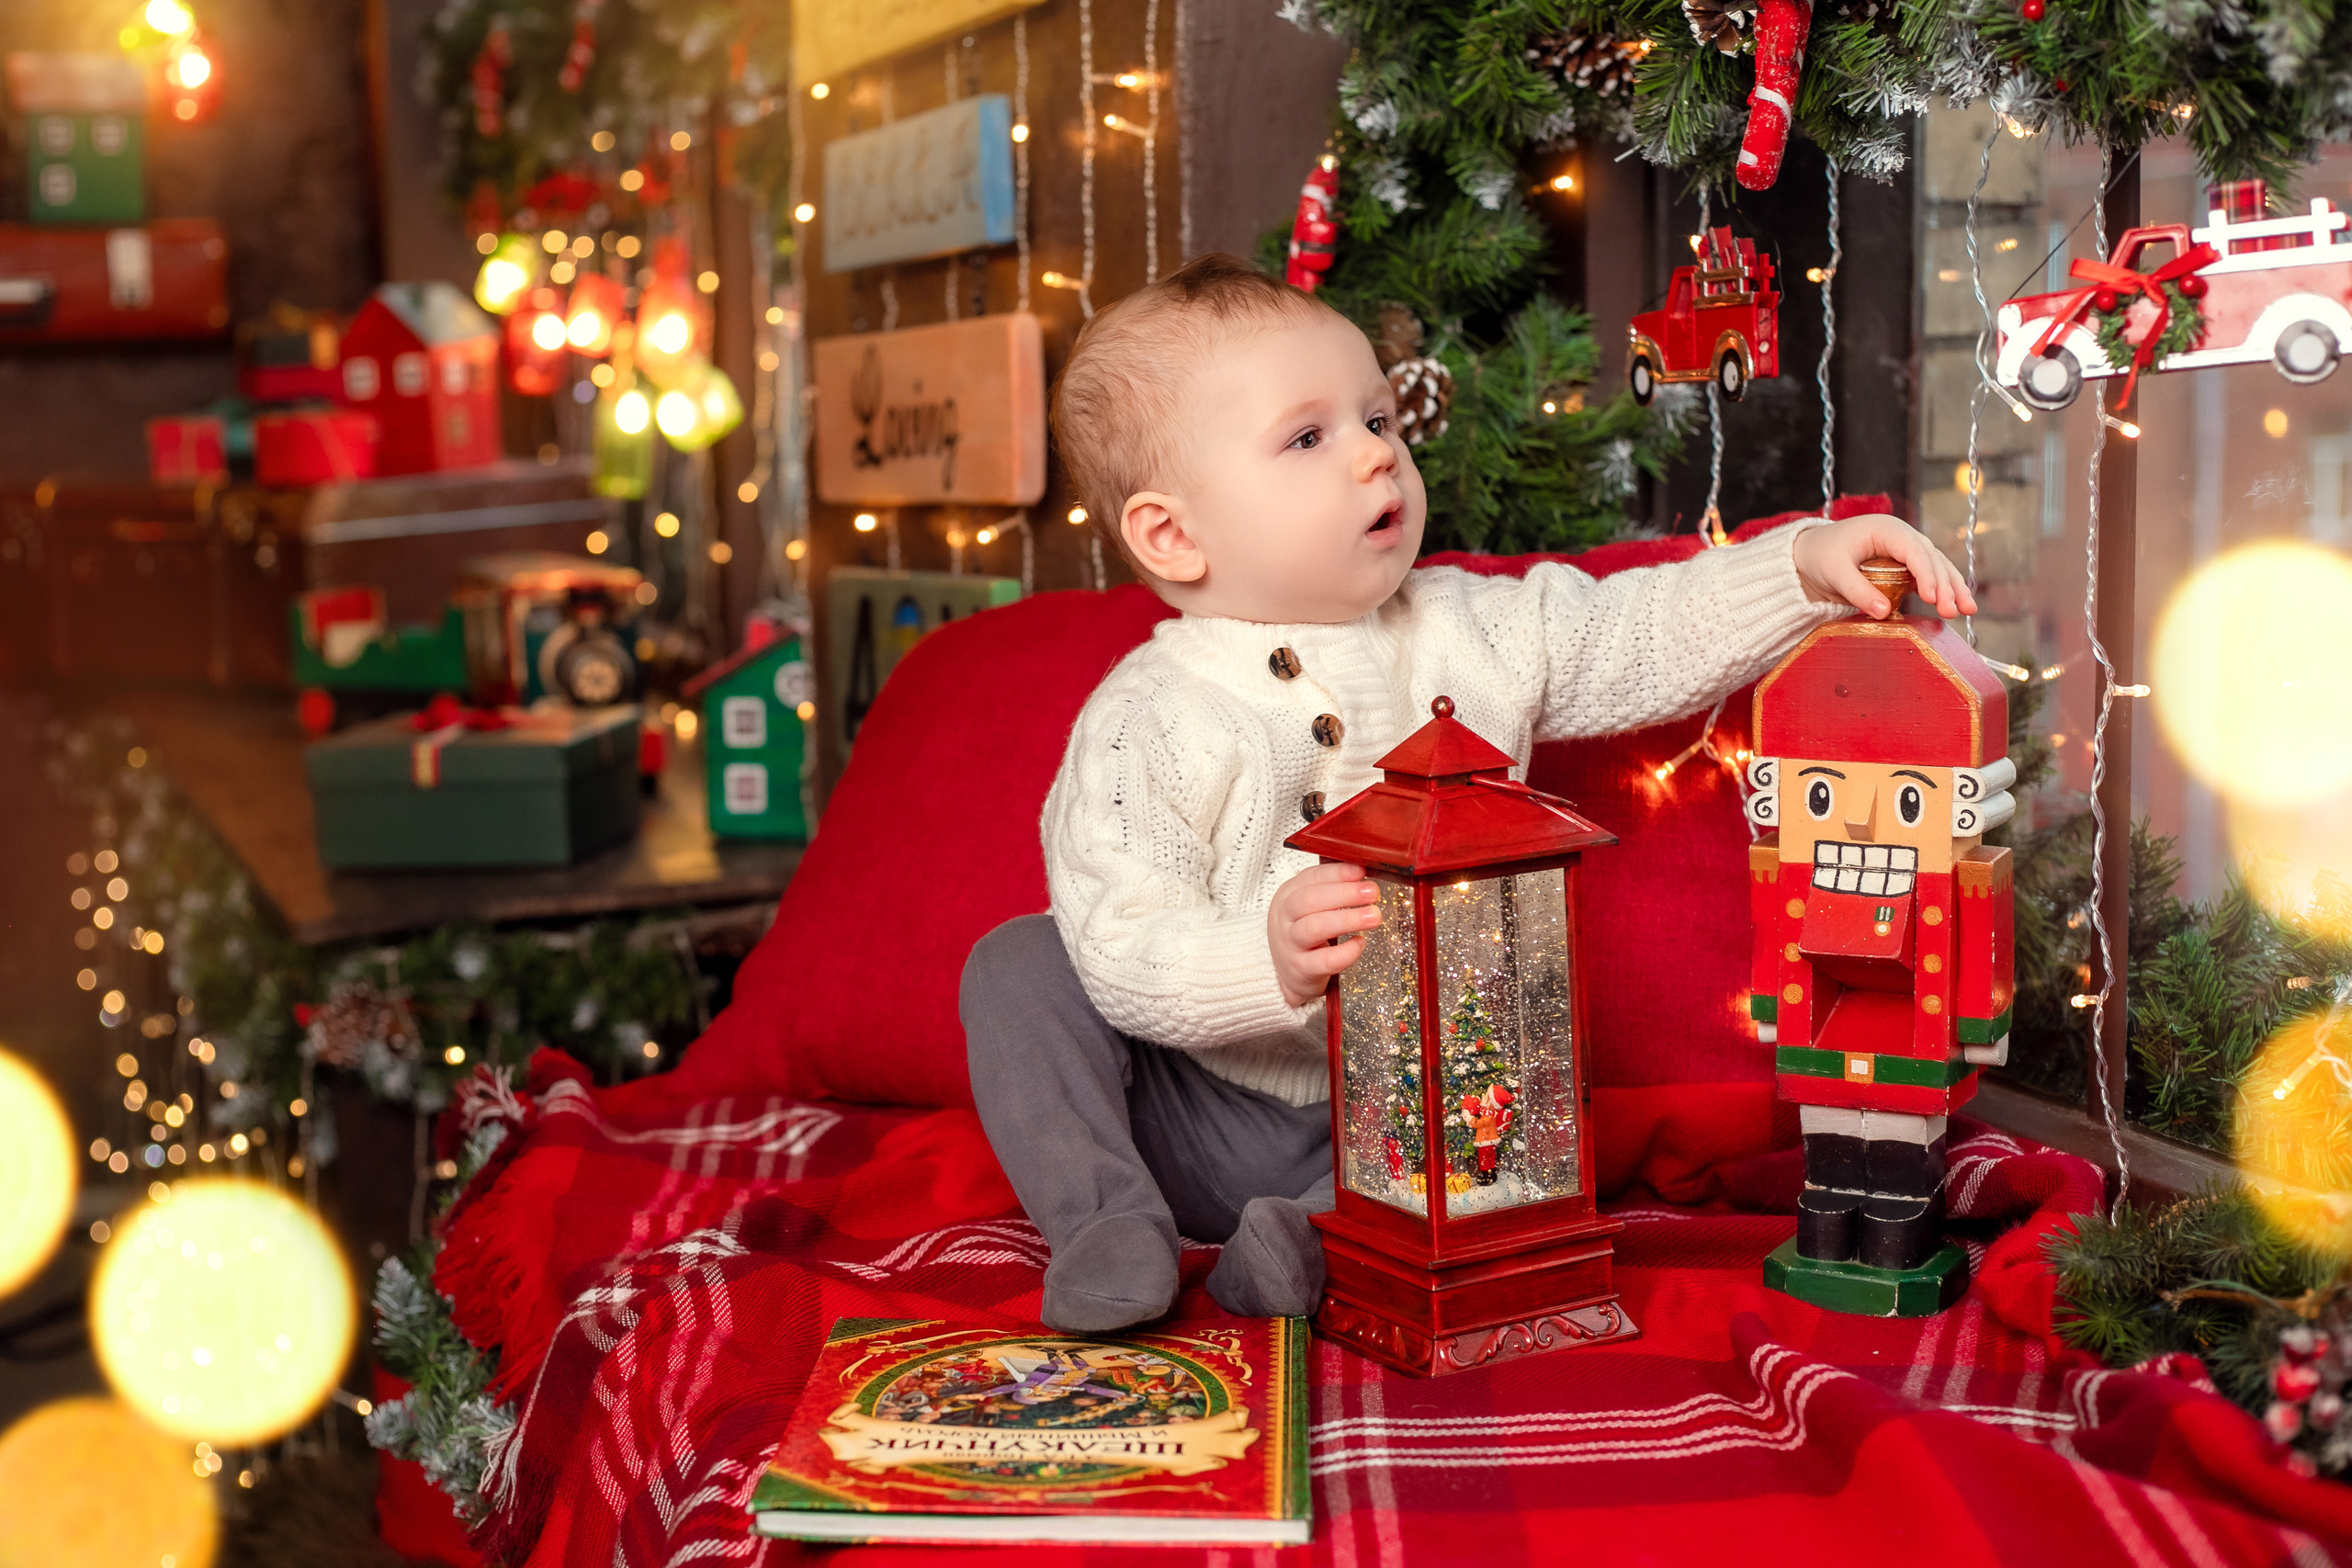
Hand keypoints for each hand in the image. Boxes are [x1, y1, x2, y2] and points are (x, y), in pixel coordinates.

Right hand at [1268, 861, 1382, 1008]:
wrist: (1288, 973)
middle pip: (1309, 900)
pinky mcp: (1301, 969)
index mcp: (1288, 895)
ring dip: (1347, 919)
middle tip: (1372, 893)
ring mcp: (1289, 945)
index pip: (1311, 877)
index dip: (1338, 873)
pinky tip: (1360, 943)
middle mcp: (1284, 918)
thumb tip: (1365, 874)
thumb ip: (1333, 889)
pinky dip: (1346, 951)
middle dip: (1344, 894)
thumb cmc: (1304, 933)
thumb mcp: (1310, 907)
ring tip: (1374, 916)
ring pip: (1314, 928)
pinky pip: (1325, 960)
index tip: (1362, 872)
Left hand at [1791, 514, 1977, 620]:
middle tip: (1953, 610)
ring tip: (1967, 611)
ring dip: (1953, 588)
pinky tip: (1958, 607)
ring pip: (1937, 567)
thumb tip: (1883, 612)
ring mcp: (1906, 550)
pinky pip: (1929, 577)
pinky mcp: (1905, 566)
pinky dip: (1944, 590)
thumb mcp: (1833, 572)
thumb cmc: (1820, 555)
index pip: (1914, 551)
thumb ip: (1857, 590)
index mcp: (1886, 529)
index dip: (1926, 574)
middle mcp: (1902, 536)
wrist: (1810, 553)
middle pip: (1931, 559)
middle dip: (1945, 585)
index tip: (1932, 598)